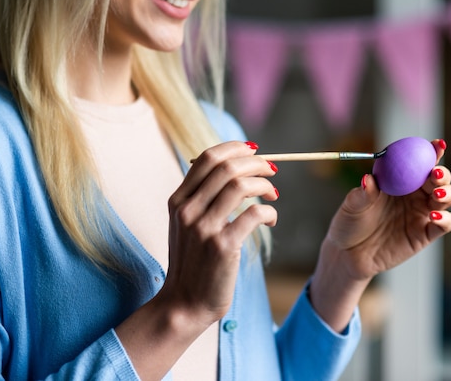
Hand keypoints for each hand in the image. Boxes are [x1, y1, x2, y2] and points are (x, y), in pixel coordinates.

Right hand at [161, 141, 277, 325]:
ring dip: (264, 185)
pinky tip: (271, 218)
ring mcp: (204, 228)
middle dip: (256, 163)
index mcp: (178, 201)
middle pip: (227, 168)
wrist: (184, 303)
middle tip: (272, 171)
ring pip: (240, 186)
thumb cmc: (193, 262)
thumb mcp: (187, 225)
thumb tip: (237, 168)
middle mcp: (188, 210)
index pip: (207, 158)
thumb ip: (203, 198)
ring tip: (273, 194)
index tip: (253, 151)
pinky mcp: (222, 247)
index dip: (234, 149)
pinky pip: (254, 214)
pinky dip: (269, 211)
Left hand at [324, 139, 450, 280]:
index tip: (436, 145)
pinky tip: (434, 217)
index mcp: (399, 180)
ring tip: (437, 194)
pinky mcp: (425, 234)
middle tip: (435, 173)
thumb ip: (363, 194)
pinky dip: (445, 219)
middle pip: (439, 178)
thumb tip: (368, 179)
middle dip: (443, 173)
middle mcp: (414, 194)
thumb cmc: (349, 223)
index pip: (419, 162)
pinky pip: (444, 224)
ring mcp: (422, 213)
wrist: (348, 254)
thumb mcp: (352, 206)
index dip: (431, 152)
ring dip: (448, 193)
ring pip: (448, 198)